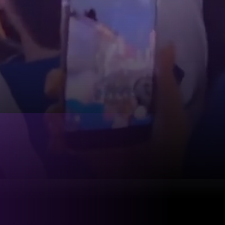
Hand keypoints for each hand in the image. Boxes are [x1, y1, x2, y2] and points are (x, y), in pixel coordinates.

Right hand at [43, 43, 188, 178]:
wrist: (155, 180)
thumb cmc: (167, 145)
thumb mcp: (171, 111)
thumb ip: (165, 81)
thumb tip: (168, 44)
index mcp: (120, 92)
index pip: (96, 70)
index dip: (81, 61)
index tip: (74, 57)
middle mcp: (100, 105)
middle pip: (70, 86)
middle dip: (57, 82)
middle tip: (54, 87)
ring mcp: (87, 126)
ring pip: (59, 109)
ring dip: (52, 109)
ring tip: (54, 116)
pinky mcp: (79, 147)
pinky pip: (58, 137)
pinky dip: (54, 136)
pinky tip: (58, 140)